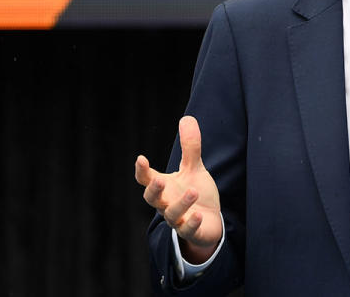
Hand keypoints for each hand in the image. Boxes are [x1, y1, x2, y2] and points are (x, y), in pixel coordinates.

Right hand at [135, 115, 221, 262]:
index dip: (141, 171)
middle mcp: (166, 203)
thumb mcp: (194, 168)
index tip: (141, 158)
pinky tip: (198, 214)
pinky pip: (188, 229)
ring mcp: (177, 219)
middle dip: (154, 190)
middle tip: (158, 180)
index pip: (146, 179)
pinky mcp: (191, 230)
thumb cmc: (196, 191)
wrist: (209, 221)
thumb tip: (187, 118)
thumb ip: (190, 147)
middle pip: (152, 199)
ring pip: (172, 214)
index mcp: (164, 187)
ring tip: (193, 191)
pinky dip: (192, 223)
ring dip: (181, 204)